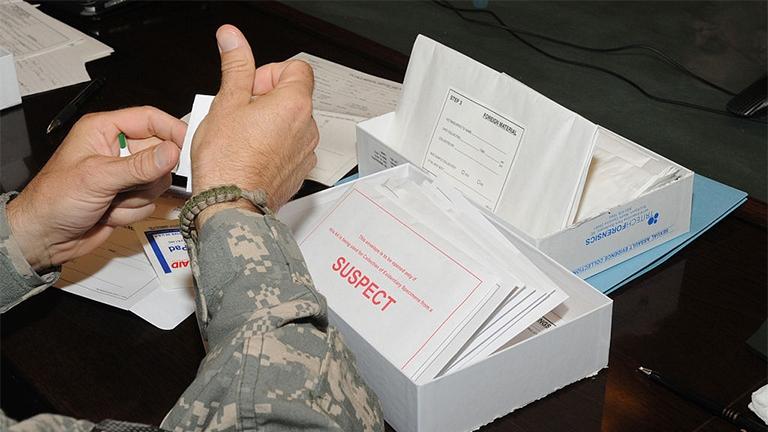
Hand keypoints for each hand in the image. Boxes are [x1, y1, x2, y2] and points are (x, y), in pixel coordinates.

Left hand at [6, 107, 186, 270]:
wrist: (43, 238)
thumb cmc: (53, 200)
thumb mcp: (98, 177)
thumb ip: (139, 165)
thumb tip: (172, 152)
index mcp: (103, 130)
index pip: (149, 120)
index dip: (172, 130)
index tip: (189, 146)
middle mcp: (116, 150)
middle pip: (160, 153)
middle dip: (148, 176)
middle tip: (132, 184)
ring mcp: (124, 175)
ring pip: (157, 182)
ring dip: (137, 198)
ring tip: (110, 201)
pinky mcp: (128, 197)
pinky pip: (150, 203)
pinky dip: (131, 212)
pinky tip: (108, 213)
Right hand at [191, 25, 318, 212]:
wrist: (231, 205)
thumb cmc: (227, 161)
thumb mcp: (226, 103)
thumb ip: (235, 67)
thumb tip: (233, 39)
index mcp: (294, 104)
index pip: (296, 68)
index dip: (269, 73)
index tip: (249, 87)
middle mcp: (308, 127)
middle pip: (292, 96)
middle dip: (266, 98)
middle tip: (238, 112)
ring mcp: (306, 151)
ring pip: (290, 123)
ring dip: (269, 123)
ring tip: (240, 136)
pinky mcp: (299, 171)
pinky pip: (289, 148)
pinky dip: (273, 146)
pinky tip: (249, 154)